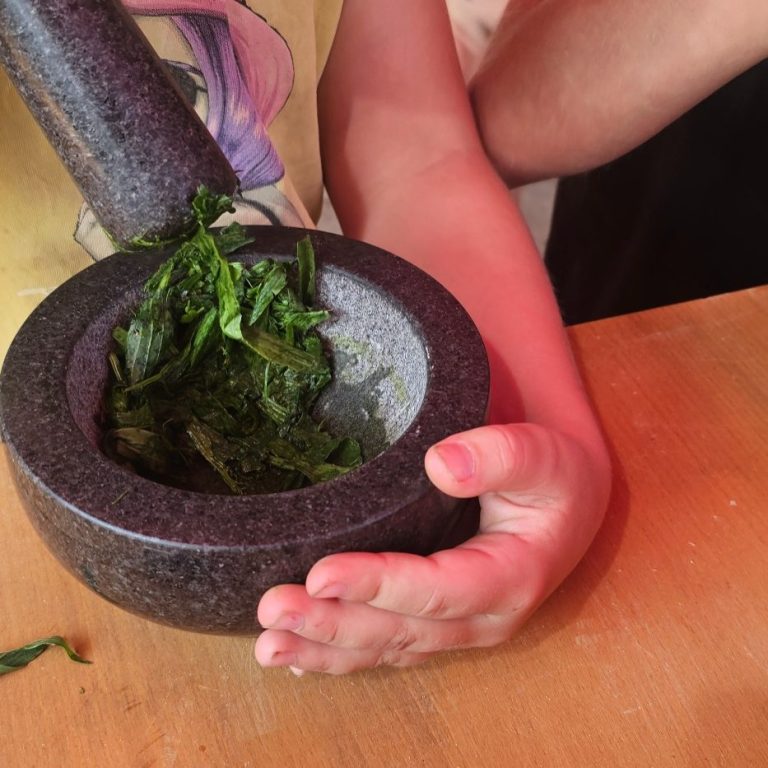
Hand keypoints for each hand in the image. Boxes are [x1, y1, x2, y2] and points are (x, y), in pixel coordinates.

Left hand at [254, 423, 610, 674]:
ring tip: (269, 645)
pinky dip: (340, 657)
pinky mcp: (437, 624)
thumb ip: (501, 455)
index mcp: (509, 578)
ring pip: (385, 647)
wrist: (565, 505)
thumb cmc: (553, 478)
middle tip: (273, 611)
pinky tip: (298, 659)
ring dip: (325, 649)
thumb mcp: (542, 456)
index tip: (321, 576)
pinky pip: (386, 647)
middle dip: (332, 624)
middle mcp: (481, 618)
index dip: (378, 586)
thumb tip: (441, 464)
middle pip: (399, 630)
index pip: (437, 589)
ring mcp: (457, 627)